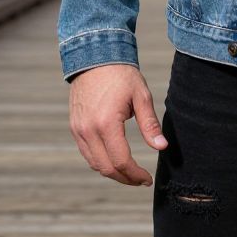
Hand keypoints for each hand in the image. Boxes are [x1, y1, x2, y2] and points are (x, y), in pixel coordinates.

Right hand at [67, 63, 168, 185]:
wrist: (95, 56)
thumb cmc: (121, 74)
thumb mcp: (141, 96)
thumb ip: (150, 124)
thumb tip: (162, 147)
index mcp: (106, 123)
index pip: (121, 161)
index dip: (135, 174)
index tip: (147, 179)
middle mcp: (88, 131)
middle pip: (106, 168)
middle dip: (125, 178)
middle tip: (141, 180)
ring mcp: (78, 130)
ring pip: (94, 164)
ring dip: (112, 172)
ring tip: (130, 172)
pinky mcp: (74, 127)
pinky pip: (86, 153)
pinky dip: (100, 161)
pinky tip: (114, 159)